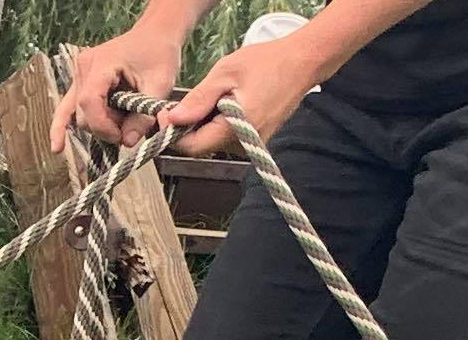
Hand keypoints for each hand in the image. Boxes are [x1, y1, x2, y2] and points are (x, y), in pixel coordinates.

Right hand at [50, 23, 184, 152]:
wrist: (154, 36)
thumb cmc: (159, 55)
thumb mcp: (159, 85)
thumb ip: (143, 116)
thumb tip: (128, 143)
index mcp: (101, 63)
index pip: (89, 102)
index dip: (103, 125)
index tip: (122, 136)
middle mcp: (83, 68)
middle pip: (83, 113)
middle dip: (105, 127)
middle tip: (131, 126)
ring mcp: (78, 74)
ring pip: (78, 114)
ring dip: (99, 124)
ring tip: (123, 119)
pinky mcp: (80, 82)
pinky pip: (67, 108)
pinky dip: (63, 127)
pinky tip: (57, 148)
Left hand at [165, 33, 325, 156]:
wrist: (302, 63)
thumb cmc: (266, 63)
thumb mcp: (225, 74)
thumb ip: (198, 99)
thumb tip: (173, 119)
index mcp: (235, 129)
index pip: (191, 147)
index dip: (172, 133)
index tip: (165, 113)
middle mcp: (244, 144)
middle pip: (200, 147)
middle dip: (186, 128)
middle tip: (183, 102)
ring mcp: (251, 145)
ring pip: (213, 142)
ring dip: (203, 124)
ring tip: (212, 97)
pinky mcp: (255, 141)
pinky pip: (227, 137)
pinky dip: (217, 123)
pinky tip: (224, 102)